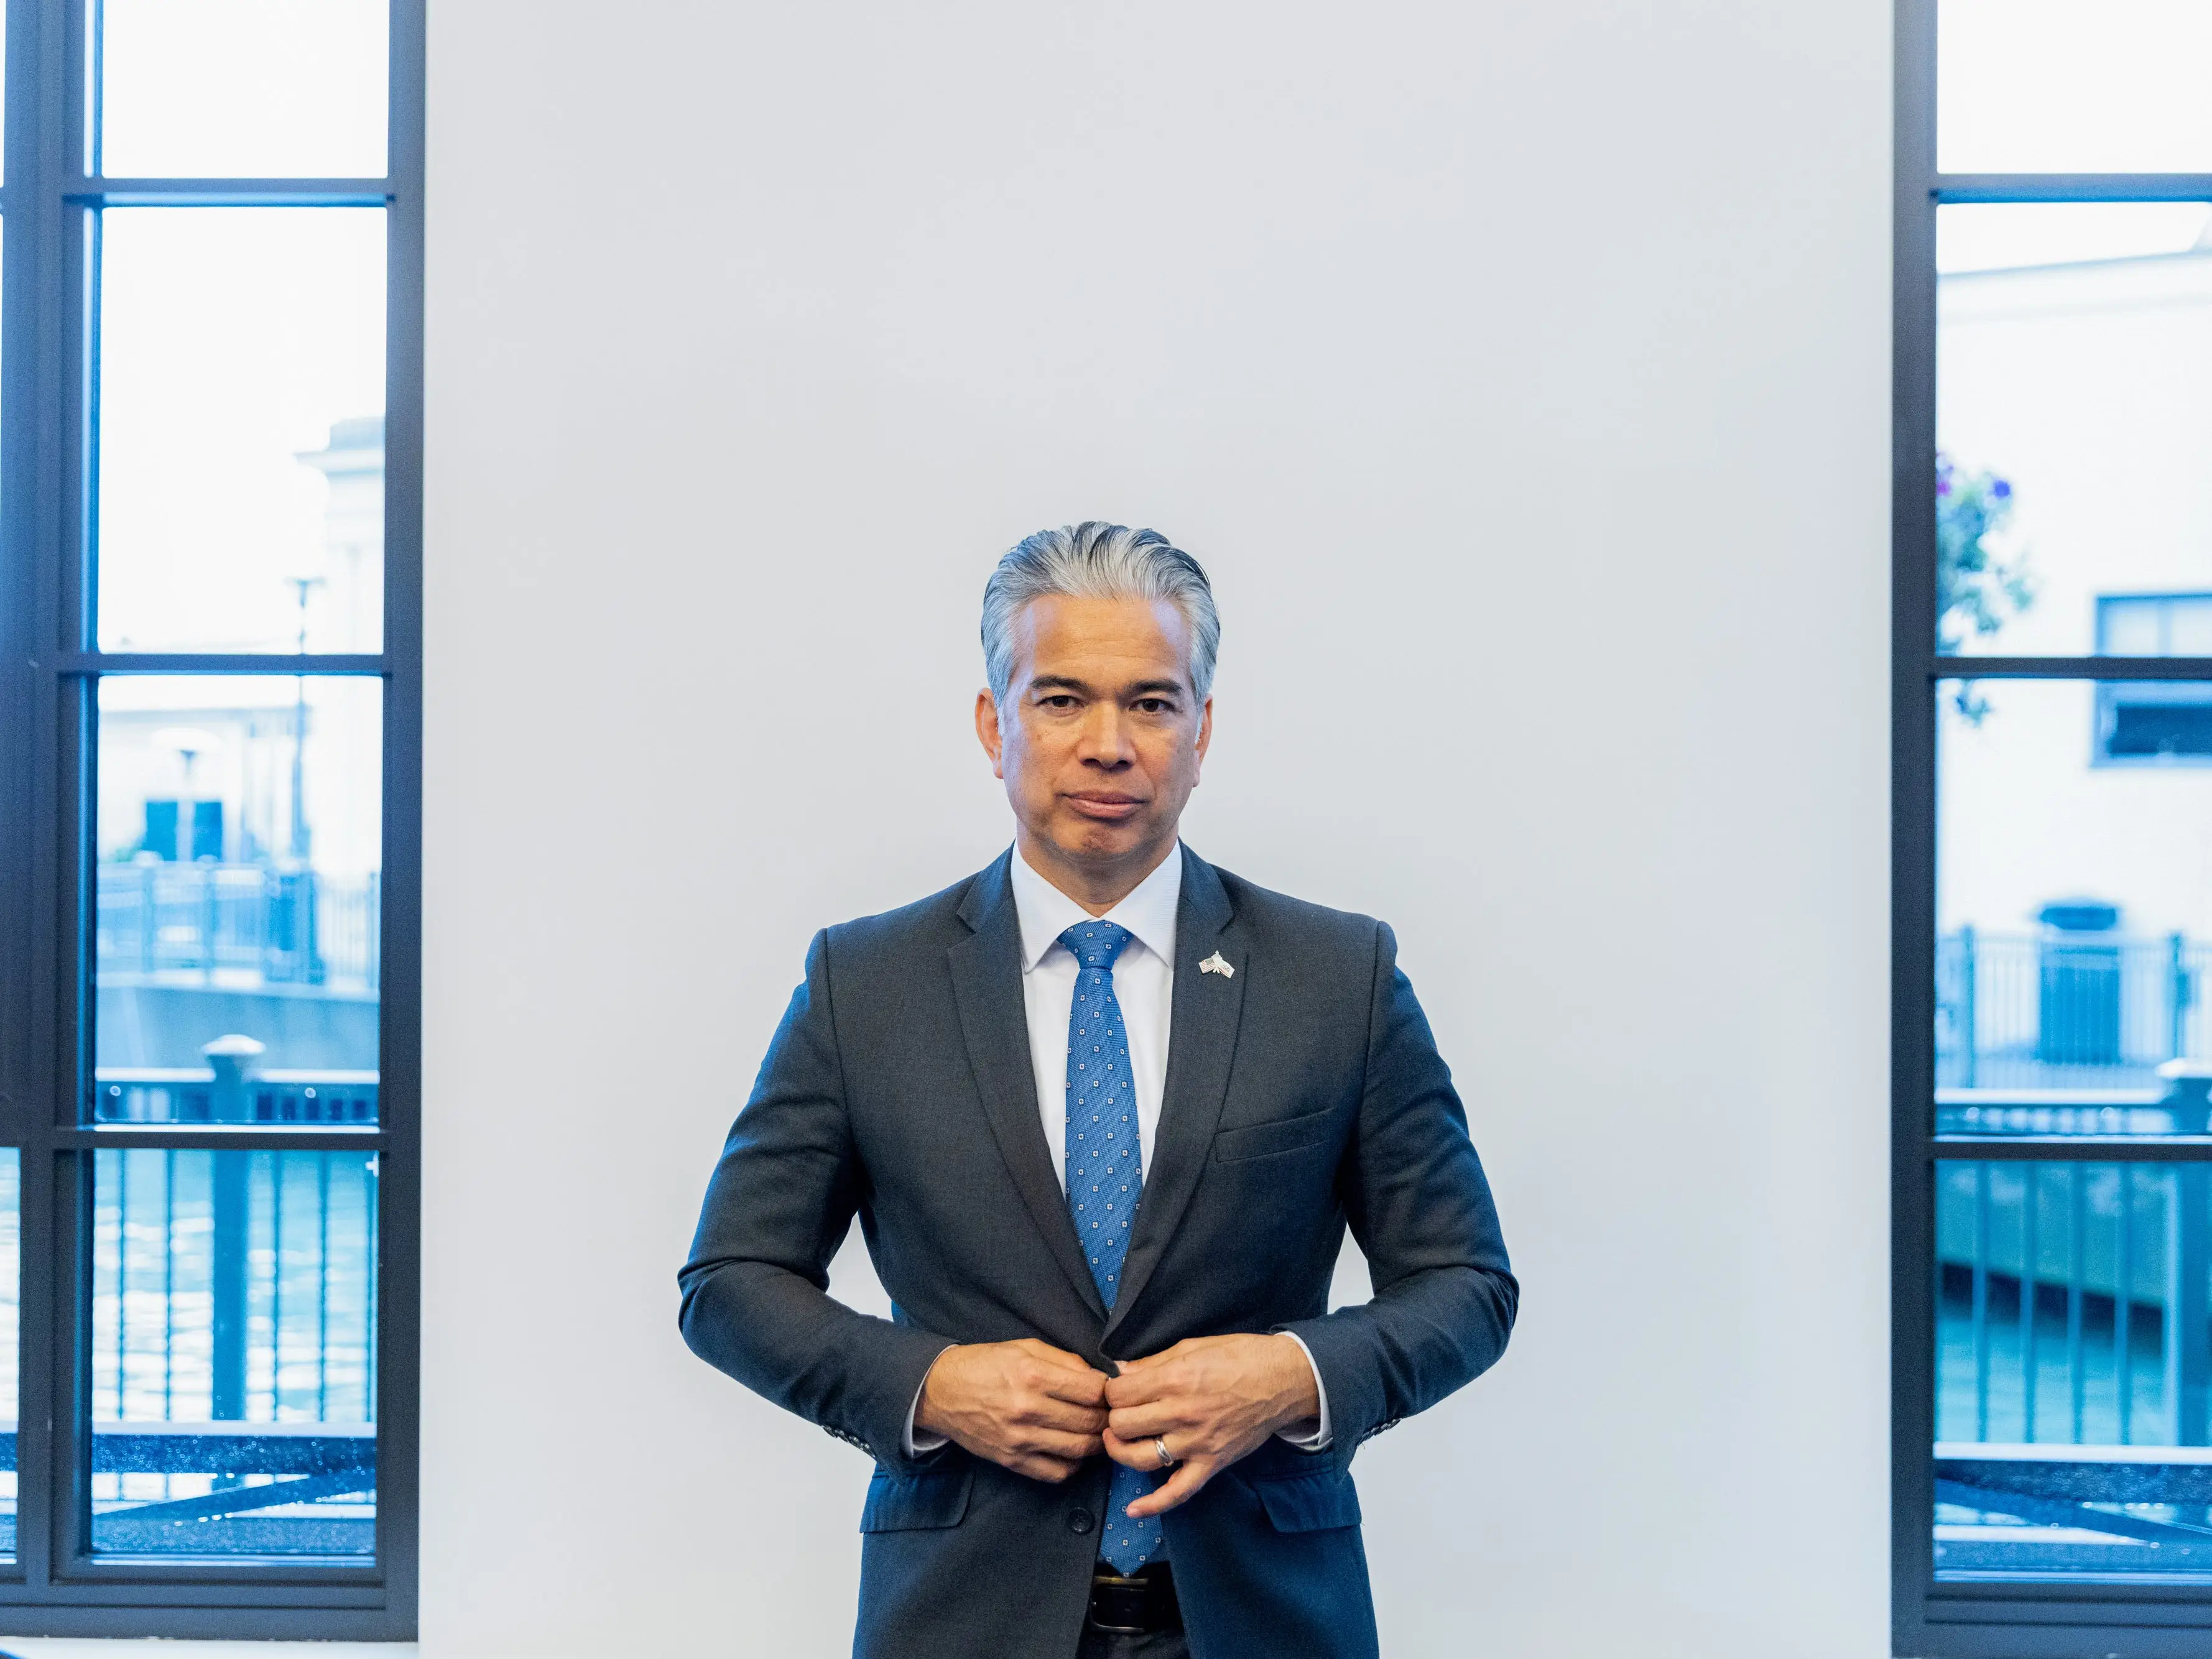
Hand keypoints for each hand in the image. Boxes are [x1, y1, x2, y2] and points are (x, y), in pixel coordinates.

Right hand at [915, 1338, 1109, 1482]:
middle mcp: (1027, 1410)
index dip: (1107, 1390)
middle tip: (1107, 1411)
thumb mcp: (1024, 1348)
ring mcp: (1020, 1440)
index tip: (1107, 1388)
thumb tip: (1098, 1376)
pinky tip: (1074, 1449)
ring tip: (1096, 1430)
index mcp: (1032, 1375)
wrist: (941, 1392)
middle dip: (1107, 1416)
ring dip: (1097, 1441)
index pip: (1091, 1390)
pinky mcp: (1012, 1461)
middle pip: (1089, 1422)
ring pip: (1079, 1449)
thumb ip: (1064, 1360)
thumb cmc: (984, 1365)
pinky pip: (1057, 1472)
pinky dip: (1074, 1464)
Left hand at [1102, 1333, 1320, 1517]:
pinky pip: (1179, 1492)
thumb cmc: (1240, 1357)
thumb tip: (1120, 1370)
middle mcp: (1182, 1413)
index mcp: (1175, 1379)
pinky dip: (1154, 1505)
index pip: (1120, 1393)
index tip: (1118, 1390)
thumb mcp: (1193, 1346)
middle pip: (1123, 1425)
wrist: (1283, 1381)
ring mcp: (1196, 1442)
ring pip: (1140, 1457)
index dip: (1112, 1391)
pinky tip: (1134, 1511)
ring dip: (1120, 1451)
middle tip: (1121, 1412)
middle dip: (1114, 1417)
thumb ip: (1153, 1361)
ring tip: (1117, 1440)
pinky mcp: (1211, 1463)